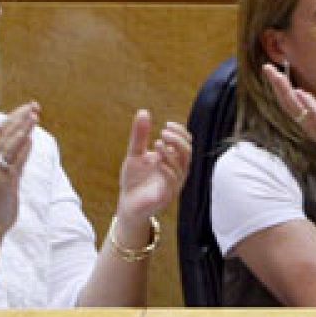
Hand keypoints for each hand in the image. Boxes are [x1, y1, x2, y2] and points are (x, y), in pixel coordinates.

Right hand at [0, 102, 38, 236]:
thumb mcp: (5, 174)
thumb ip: (14, 158)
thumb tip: (27, 141)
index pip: (0, 131)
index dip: (15, 117)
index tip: (29, 106)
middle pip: (4, 133)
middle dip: (20, 117)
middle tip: (34, 105)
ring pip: (9, 145)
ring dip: (22, 129)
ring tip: (34, 116)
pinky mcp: (4, 183)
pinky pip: (14, 163)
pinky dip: (23, 150)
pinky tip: (31, 140)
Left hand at [114, 110, 191, 226]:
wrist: (127, 204)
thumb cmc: (134, 180)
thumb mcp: (135, 154)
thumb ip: (140, 135)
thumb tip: (143, 111)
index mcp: (174, 160)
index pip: (186, 142)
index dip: (180, 132)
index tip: (167, 124)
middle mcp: (178, 171)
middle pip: (188, 152)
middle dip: (178, 140)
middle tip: (163, 132)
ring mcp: (174, 184)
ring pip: (182, 166)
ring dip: (172, 152)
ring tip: (157, 142)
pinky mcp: (167, 196)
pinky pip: (172, 181)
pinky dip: (166, 168)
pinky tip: (156, 159)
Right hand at [262, 62, 315, 171]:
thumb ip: (313, 108)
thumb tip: (301, 94)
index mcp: (306, 119)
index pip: (288, 101)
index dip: (278, 85)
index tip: (269, 69)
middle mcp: (307, 124)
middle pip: (286, 102)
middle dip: (276, 84)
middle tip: (266, 67)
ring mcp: (315, 127)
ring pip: (296, 108)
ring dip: (286, 92)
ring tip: (277, 76)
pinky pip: (315, 116)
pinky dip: (307, 104)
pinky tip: (300, 93)